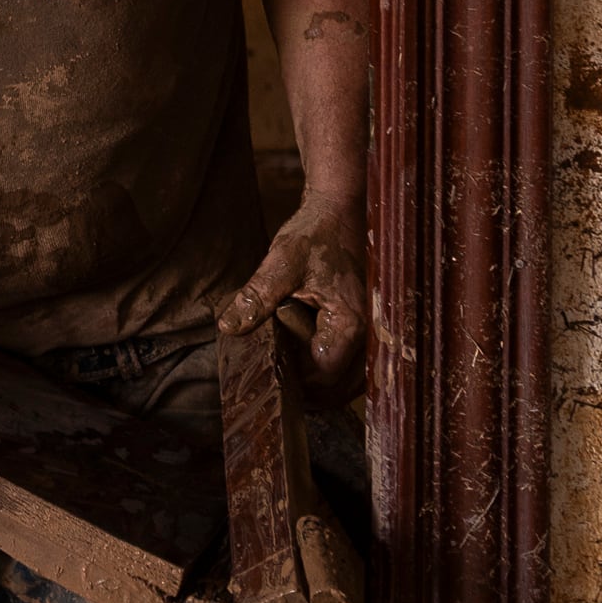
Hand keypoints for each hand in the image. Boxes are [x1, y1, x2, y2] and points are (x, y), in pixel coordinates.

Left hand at [219, 196, 367, 401]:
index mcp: (351, 322)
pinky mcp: (367, 325)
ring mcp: (372, 330)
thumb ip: (257, 296)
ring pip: (352, 379)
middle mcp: (369, 332)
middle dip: (312, 392)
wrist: (342, 210)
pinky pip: (354, 363)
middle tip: (278, 386)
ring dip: (324, 384)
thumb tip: (229, 327)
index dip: (298, 384)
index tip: (272, 378)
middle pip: (342, 386)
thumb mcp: (281, 262)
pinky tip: (307, 360)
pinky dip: (333, 369)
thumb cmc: (316, 233)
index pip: (324, 375)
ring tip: (291, 376)